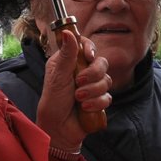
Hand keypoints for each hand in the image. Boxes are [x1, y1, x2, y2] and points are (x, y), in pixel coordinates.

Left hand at [36, 27, 111, 148]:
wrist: (58, 128)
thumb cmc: (52, 101)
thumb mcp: (58, 76)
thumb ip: (67, 54)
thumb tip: (68, 32)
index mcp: (70, 62)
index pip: (86, 46)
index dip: (90, 49)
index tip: (88, 56)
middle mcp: (82, 72)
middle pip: (101, 63)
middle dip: (93, 74)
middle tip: (79, 82)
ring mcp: (92, 86)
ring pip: (107, 80)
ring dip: (93, 91)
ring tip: (78, 99)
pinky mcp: (99, 100)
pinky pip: (108, 97)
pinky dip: (96, 103)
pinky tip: (85, 108)